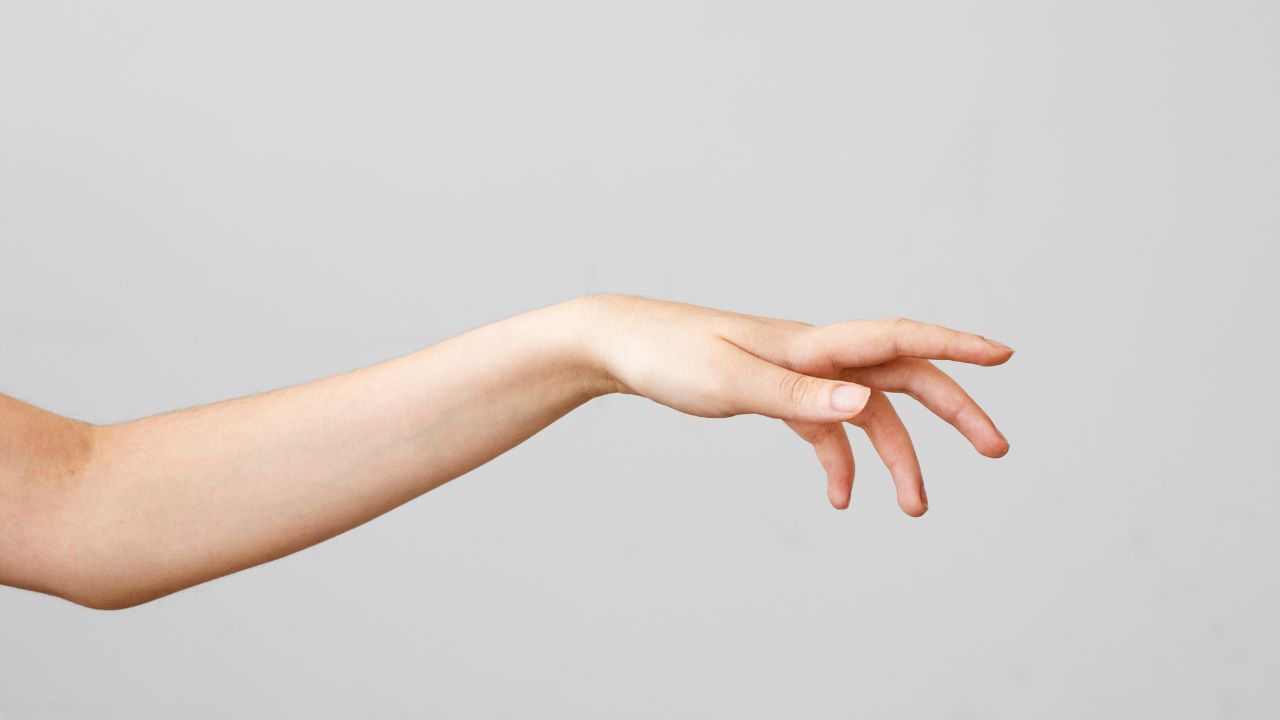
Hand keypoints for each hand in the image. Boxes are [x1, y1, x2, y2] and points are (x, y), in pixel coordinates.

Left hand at [581, 295, 1012, 515]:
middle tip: (997, 449)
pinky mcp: (777, 395)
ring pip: (869, 414)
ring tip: (915, 508)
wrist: (622, 346)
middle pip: (902, 378)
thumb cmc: (670, 355)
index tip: (1004, 356)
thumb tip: (864, 404)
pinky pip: (826, 429)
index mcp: (811, 344)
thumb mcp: (732, 380)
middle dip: (953, 412)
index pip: (898, 337)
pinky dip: (840, 463)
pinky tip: (839, 498)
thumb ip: (798, 395)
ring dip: (898, 458)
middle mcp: (816, 355)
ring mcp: (799, 376)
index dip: (955, 344)